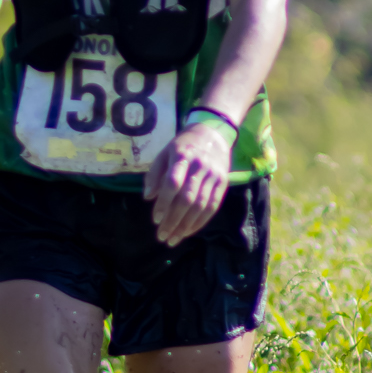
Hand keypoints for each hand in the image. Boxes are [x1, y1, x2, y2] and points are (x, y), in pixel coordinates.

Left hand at [142, 120, 232, 246]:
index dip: (164, 203)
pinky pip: (213, 207)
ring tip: (173, 239)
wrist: (212, 133)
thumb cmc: (183, 145)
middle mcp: (200, 166)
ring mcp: (213, 175)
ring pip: (201, 206)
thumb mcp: (164, 153)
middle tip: (162, 236)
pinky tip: (189, 232)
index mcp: (182, 156)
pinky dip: (200, 222)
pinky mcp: (223, 183)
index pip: (173, 183)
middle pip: (187, 198)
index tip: (155, 219)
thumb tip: (148, 197)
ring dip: (186, 226)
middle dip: (173, 220)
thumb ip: (154, 174)